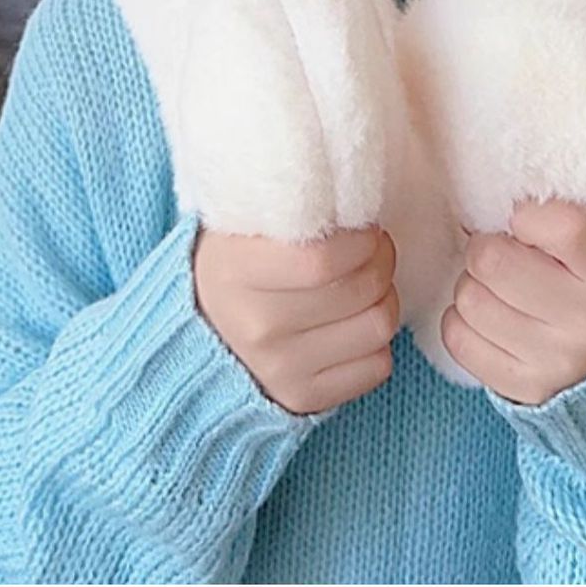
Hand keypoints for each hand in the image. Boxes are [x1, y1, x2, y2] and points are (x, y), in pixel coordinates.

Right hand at [194, 223, 399, 415]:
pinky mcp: (303, 399)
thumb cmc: (237, 266)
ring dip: (385, 299)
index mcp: (235, 271)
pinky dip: (375, 341)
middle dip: (381, 260)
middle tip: (372, 249)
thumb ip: (289, 206)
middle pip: (360, 290)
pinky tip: (352, 323)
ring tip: (365, 285)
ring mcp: (279, 369)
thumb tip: (351, 187)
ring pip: (378, 327)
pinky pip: (378, 366)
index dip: (361, 240)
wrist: (201, 333)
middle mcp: (256, 326)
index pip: (322, 259)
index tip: (364, 229)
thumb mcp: (243, 225)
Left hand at [440, 197, 585, 405]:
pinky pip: (457, 337)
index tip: (527, 220)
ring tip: (498, 287)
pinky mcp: (522, 387)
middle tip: (503, 251)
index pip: (560, 225)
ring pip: (469, 298)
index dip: (527, 214)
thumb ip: (557, 217)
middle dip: (486, 247)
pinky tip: (490, 316)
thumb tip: (487, 201)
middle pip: (492, 259)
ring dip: (472, 284)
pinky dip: (462, 320)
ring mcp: (555, 362)